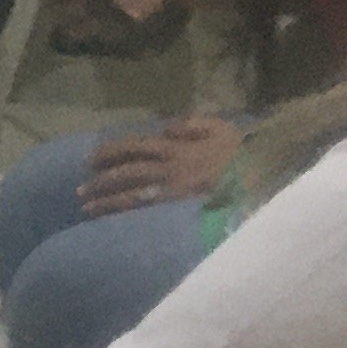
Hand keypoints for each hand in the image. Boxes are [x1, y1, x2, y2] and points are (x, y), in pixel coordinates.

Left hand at [75, 113, 240, 216]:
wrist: (267, 176)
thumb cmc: (246, 153)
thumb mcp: (222, 128)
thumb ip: (193, 124)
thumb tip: (167, 128)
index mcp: (178, 147)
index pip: (136, 146)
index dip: (111, 151)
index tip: (91, 159)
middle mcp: (171, 167)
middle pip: (127, 171)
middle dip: (101, 180)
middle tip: (79, 190)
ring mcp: (175, 190)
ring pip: (132, 194)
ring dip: (107, 201)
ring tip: (86, 208)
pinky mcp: (182, 209)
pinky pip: (149, 213)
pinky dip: (127, 217)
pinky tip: (112, 224)